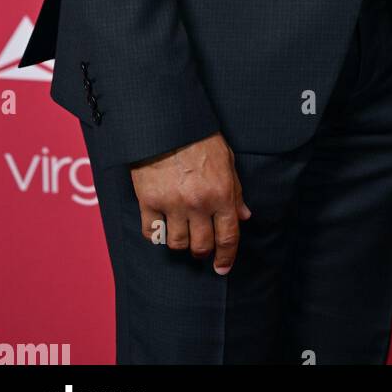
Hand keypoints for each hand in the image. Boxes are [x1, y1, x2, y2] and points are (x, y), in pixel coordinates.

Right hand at [130, 132, 250, 274]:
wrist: (167, 124)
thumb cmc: (200, 139)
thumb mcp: (227, 161)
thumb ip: (235, 191)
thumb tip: (244, 216)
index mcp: (221, 194)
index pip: (228, 236)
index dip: (227, 256)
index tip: (222, 268)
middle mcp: (198, 204)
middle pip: (202, 246)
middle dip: (204, 252)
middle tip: (202, 249)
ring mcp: (172, 205)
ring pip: (177, 244)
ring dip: (181, 244)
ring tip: (182, 235)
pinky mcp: (148, 202)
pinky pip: (152, 232)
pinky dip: (156, 235)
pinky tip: (161, 228)